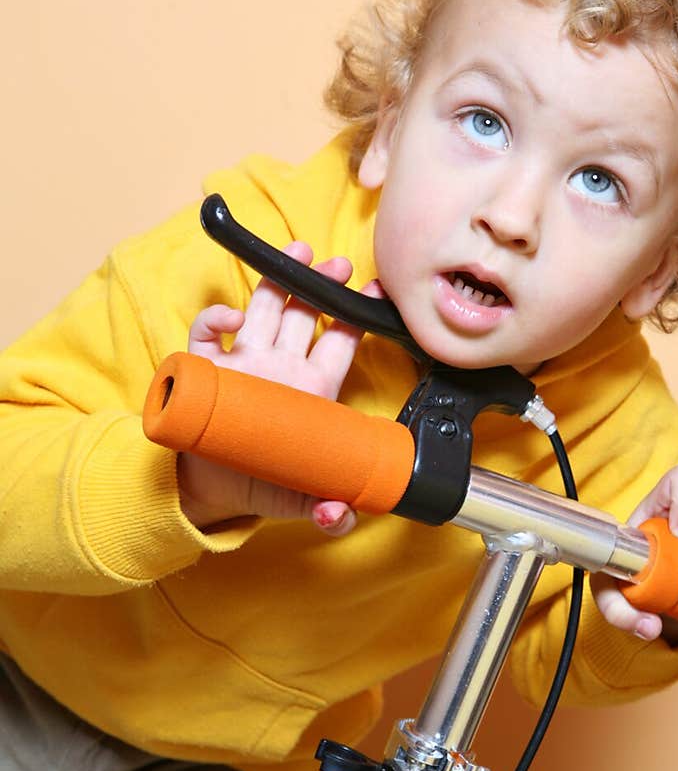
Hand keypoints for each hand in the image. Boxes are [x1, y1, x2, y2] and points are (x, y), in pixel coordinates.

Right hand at [178, 241, 379, 534]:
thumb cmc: (265, 484)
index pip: (341, 342)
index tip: (377, 290)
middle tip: (337, 262)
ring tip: (295, 253)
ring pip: (263, 309)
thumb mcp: (302, 502)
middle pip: (304, 313)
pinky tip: (229, 320)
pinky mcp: (208, 369)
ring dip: (276, 279)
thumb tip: (338, 517)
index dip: (358, 315)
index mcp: (313, 388)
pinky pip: (208, 334)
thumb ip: (328, 512)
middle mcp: (282, 367)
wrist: (214, 491)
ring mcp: (246, 362)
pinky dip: (217, 320)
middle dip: (320, 283)